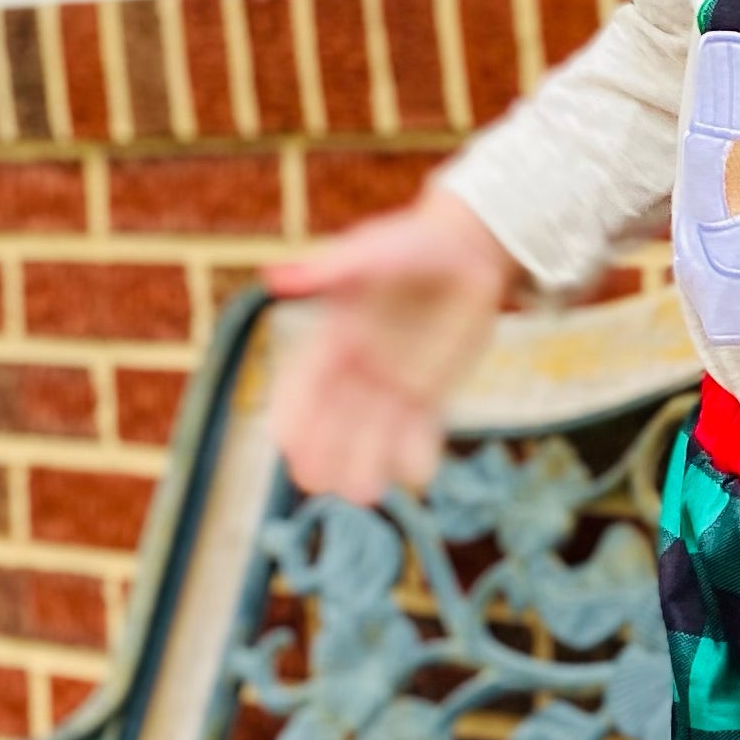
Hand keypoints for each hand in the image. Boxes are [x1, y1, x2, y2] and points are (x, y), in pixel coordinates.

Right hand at [264, 187, 517, 503]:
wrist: (466, 250)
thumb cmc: (412, 244)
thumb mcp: (372, 253)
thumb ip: (331, 270)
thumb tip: (273, 278)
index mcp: (333, 339)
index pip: (302, 385)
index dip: (293, 414)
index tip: (287, 443)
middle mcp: (357, 369)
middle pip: (331, 422)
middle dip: (323, 453)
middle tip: (320, 484)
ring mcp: (393, 385)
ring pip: (371, 435)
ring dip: (365, 465)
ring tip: (367, 496)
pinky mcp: (429, 392)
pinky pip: (419, 431)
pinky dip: (417, 453)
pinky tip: (419, 475)